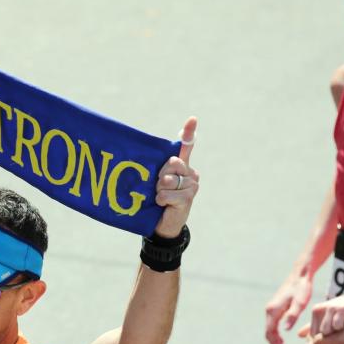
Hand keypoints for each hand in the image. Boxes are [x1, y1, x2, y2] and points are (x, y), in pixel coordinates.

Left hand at [153, 117, 198, 237]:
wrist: (163, 224)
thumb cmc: (157, 201)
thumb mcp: (156, 182)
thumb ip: (158, 170)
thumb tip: (151, 158)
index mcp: (182, 166)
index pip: (187, 146)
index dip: (189, 132)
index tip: (192, 119)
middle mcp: (190, 172)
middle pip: (172, 162)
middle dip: (160, 175)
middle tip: (159, 187)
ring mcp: (191, 185)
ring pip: (168, 179)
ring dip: (159, 190)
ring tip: (161, 198)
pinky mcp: (188, 197)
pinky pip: (167, 193)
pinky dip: (161, 200)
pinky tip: (165, 205)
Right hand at [264, 274, 313, 343]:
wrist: (300, 275)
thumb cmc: (302, 288)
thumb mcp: (300, 302)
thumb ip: (292, 315)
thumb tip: (285, 330)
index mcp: (273, 311)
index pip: (270, 334)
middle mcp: (269, 310)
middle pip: (268, 334)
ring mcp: (271, 309)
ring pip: (269, 330)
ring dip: (275, 341)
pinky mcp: (275, 308)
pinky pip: (272, 325)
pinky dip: (276, 335)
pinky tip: (283, 339)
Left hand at [296, 292, 343, 339]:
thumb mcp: (329, 317)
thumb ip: (314, 326)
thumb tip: (298, 335)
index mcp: (316, 311)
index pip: (312, 335)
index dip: (322, 342)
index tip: (334, 341)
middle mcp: (319, 309)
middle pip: (317, 335)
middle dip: (328, 340)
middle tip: (341, 335)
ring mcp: (329, 308)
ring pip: (326, 332)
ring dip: (336, 334)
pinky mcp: (340, 309)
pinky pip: (336, 326)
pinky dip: (343, 329)